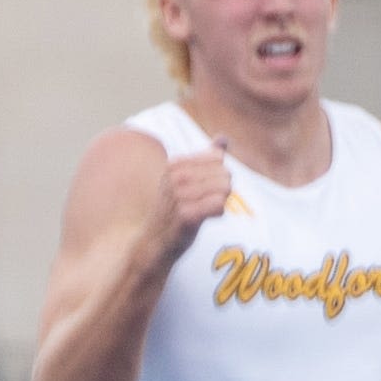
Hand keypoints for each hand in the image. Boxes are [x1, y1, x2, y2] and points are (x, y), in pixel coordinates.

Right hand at [147, 142, 232, 262]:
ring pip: (225, 189)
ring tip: (201, 211)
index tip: (200, 189)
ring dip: (220, 203)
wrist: (155, 243)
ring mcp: (179, 196)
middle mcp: (175, 178)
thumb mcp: (187, 179)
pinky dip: (217, 213)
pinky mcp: (186, 215)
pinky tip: (203, 219)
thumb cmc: (174, 210)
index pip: (218, 159)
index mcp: (174, 165)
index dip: (217, 176)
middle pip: (225, 173)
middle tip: (202, 203)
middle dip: (222, 190)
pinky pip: (220, 205)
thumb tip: (223, 137)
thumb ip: (208, 157)